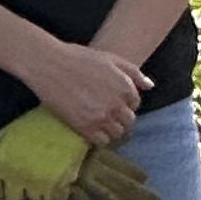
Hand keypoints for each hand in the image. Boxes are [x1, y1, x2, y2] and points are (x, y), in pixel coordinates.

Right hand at [31, 39, 147, 144]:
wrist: (50, 65)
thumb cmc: (80, 58)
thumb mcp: (111, 58)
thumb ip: (133, 73)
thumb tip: (150, 86)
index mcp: (125, 88)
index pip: (134, 104)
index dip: (125, 102)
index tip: (113, 100)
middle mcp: (116, 105)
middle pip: (128, 121)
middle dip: (121, 117)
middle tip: (107, 112)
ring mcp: (101, 118)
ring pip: (116, 133)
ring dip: (111, 128)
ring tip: (99, 120)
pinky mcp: (84, 127)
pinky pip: (101, 141)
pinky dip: (99, 137)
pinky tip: (91, 127)